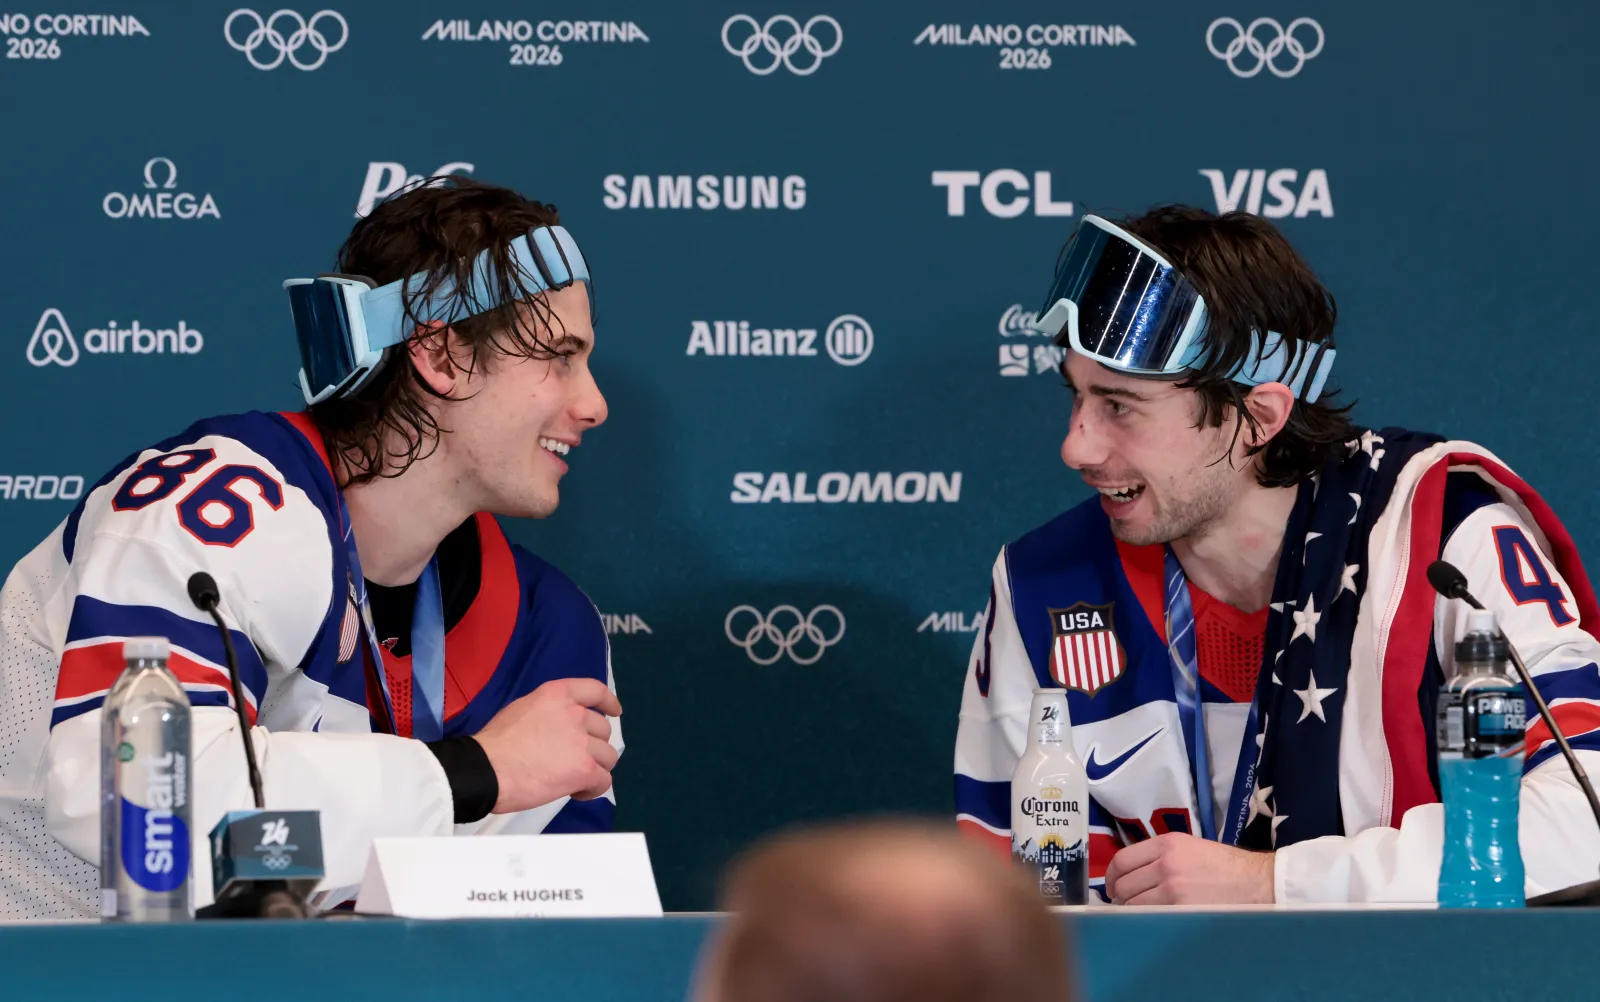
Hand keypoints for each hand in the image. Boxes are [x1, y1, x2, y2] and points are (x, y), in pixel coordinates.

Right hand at [472, 677, 621, 813]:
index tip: (614, 711)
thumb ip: (547, 713)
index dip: (609, 702)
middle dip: (593, 745)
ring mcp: (582, 742)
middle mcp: (575, 714)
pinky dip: (593, 789)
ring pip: (607, 757)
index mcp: (557, 695)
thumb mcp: (522, 709)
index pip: (595, 690)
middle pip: (603, 730)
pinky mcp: (585, 769)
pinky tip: (577, 792)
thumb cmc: (495, 743)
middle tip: (574, 760)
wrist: (486, 769)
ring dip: (595, 768)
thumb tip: (555, 729)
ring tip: (575, 779)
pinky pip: (604, 780)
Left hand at [1103, 833, 1273, 904]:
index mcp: (1167, 844)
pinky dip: (1146, 921)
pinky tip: (1152, 921)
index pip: (1122, 860)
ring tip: (1141, 913)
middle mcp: (1165, 864)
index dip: (1111, 876)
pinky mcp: (1181, 911)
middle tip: (1126, 903)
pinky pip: (1150, 918)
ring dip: (1131, 911)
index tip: (1112, 886)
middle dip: (1120, 896)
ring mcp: (1172, 889)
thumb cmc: (1226, 866)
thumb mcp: (1191, 847)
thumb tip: (1134, 874)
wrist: (1257, 882)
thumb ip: (1161, 856)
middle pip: (1123, 885)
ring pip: (1133, 904)